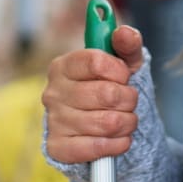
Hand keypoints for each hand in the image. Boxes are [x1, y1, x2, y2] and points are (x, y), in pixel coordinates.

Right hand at [43, 26, 144, 163]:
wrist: (103, 126)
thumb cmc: (112, 88)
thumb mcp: (124, 63)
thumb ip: (127, 44)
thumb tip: (125, 33)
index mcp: (64, 66)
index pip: (96, 62)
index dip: (119, 71)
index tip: (124, 77)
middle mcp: (53, 93)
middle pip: (106, 94)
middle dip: (129, 99)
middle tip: (129, 101)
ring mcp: (54, 121)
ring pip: (107, 122)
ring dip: (128, 122)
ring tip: (126, 119)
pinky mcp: (59, 148)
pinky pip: (97, 148)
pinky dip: (117, 144)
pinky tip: (120, 139)